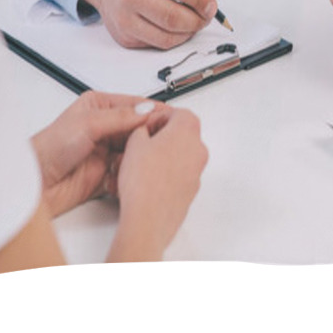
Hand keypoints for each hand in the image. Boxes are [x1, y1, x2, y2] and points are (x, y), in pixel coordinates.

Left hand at [31, 91, 169, 217]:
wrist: (34, 185)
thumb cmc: (49, 148)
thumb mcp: (88, 124)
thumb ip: (121, 117)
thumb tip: (148, 109)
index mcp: (100, 107)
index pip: (136, 105)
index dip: (155, 111)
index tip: (173, 118)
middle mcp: (105, 127)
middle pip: (139, 128)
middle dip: (150, 136)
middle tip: (165, 141)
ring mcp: (107, 150)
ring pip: (137, 150)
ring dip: (141, 156)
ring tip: (146, 159)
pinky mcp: (107, 173)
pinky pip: (129, 171)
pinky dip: (132, 173)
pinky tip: (130, 175)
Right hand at [82, 0, 217, 49]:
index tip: (212, 4)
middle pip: (173, 17)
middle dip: (198, 20)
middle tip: (206, 16)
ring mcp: (122, 14)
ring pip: (166, 37)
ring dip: (188, 32)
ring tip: (193, 20)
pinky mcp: (121, 33)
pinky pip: (155, 43)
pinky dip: (172, 37)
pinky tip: (174, 23)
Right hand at [108, 108, 207, 261]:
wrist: (148, 219)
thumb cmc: (144, 183)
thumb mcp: (134, 142)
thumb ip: (142, 129)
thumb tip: (144, 131)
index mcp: (188, 131)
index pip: (178, 113)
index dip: (158, 118)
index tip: (146, 126)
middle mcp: (198, 150)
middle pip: (182, 134)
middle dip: (161, 137)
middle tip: (142, 143)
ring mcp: (197, 172)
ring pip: (181, 155)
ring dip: (163, 156)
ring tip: (141, 164)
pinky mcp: (191, 190)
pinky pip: (179, 174)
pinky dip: (167, 173)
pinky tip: (147, 180)